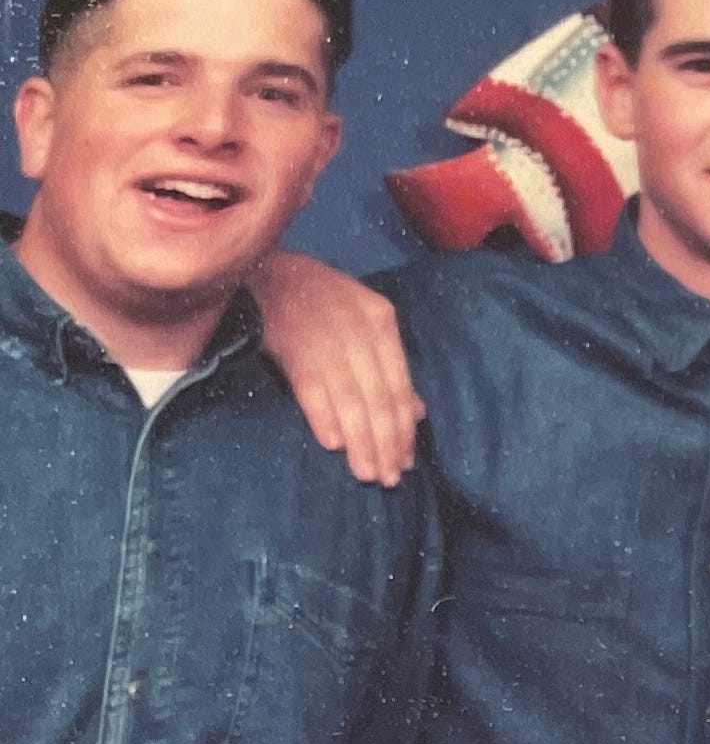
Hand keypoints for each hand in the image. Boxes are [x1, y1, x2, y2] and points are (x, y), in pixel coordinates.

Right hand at [247, 248, 422, 484]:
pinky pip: (311, 383)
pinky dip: (322, 414)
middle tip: (387, 479)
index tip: (404, 464)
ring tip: (365, 473)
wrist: (258, 264)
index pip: (398, 385)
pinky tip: (332, 444)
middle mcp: (356, 324)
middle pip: (377, 395)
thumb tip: (417, 413)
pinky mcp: (288, 337)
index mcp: (380, 320)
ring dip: (359, 439)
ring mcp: (322, 330)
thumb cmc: (315, 302)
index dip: (403, 429)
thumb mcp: (359, 325)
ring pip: (349, 396)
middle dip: (384, 442)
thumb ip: (388, 367)